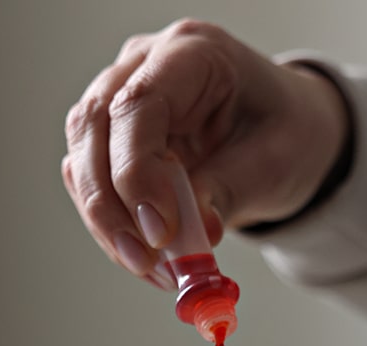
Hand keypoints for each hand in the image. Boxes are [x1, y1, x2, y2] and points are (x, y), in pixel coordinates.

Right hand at [62, 19, 350, 285]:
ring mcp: (118, 99)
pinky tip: (151, 260)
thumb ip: (226, 193)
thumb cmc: (285, 132)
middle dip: (110, 207)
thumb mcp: (274, 161)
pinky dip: (113, 231)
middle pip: (92, 128)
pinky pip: (91, 189)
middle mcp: (144, 65)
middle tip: (147, 262)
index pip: (136, 103)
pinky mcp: (110, 141)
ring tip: (158, 271)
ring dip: (109, 227)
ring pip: (81, 163)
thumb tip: (190, 239)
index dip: (137, 171)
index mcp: (192, 53)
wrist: (285, 134)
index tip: (160, 232)